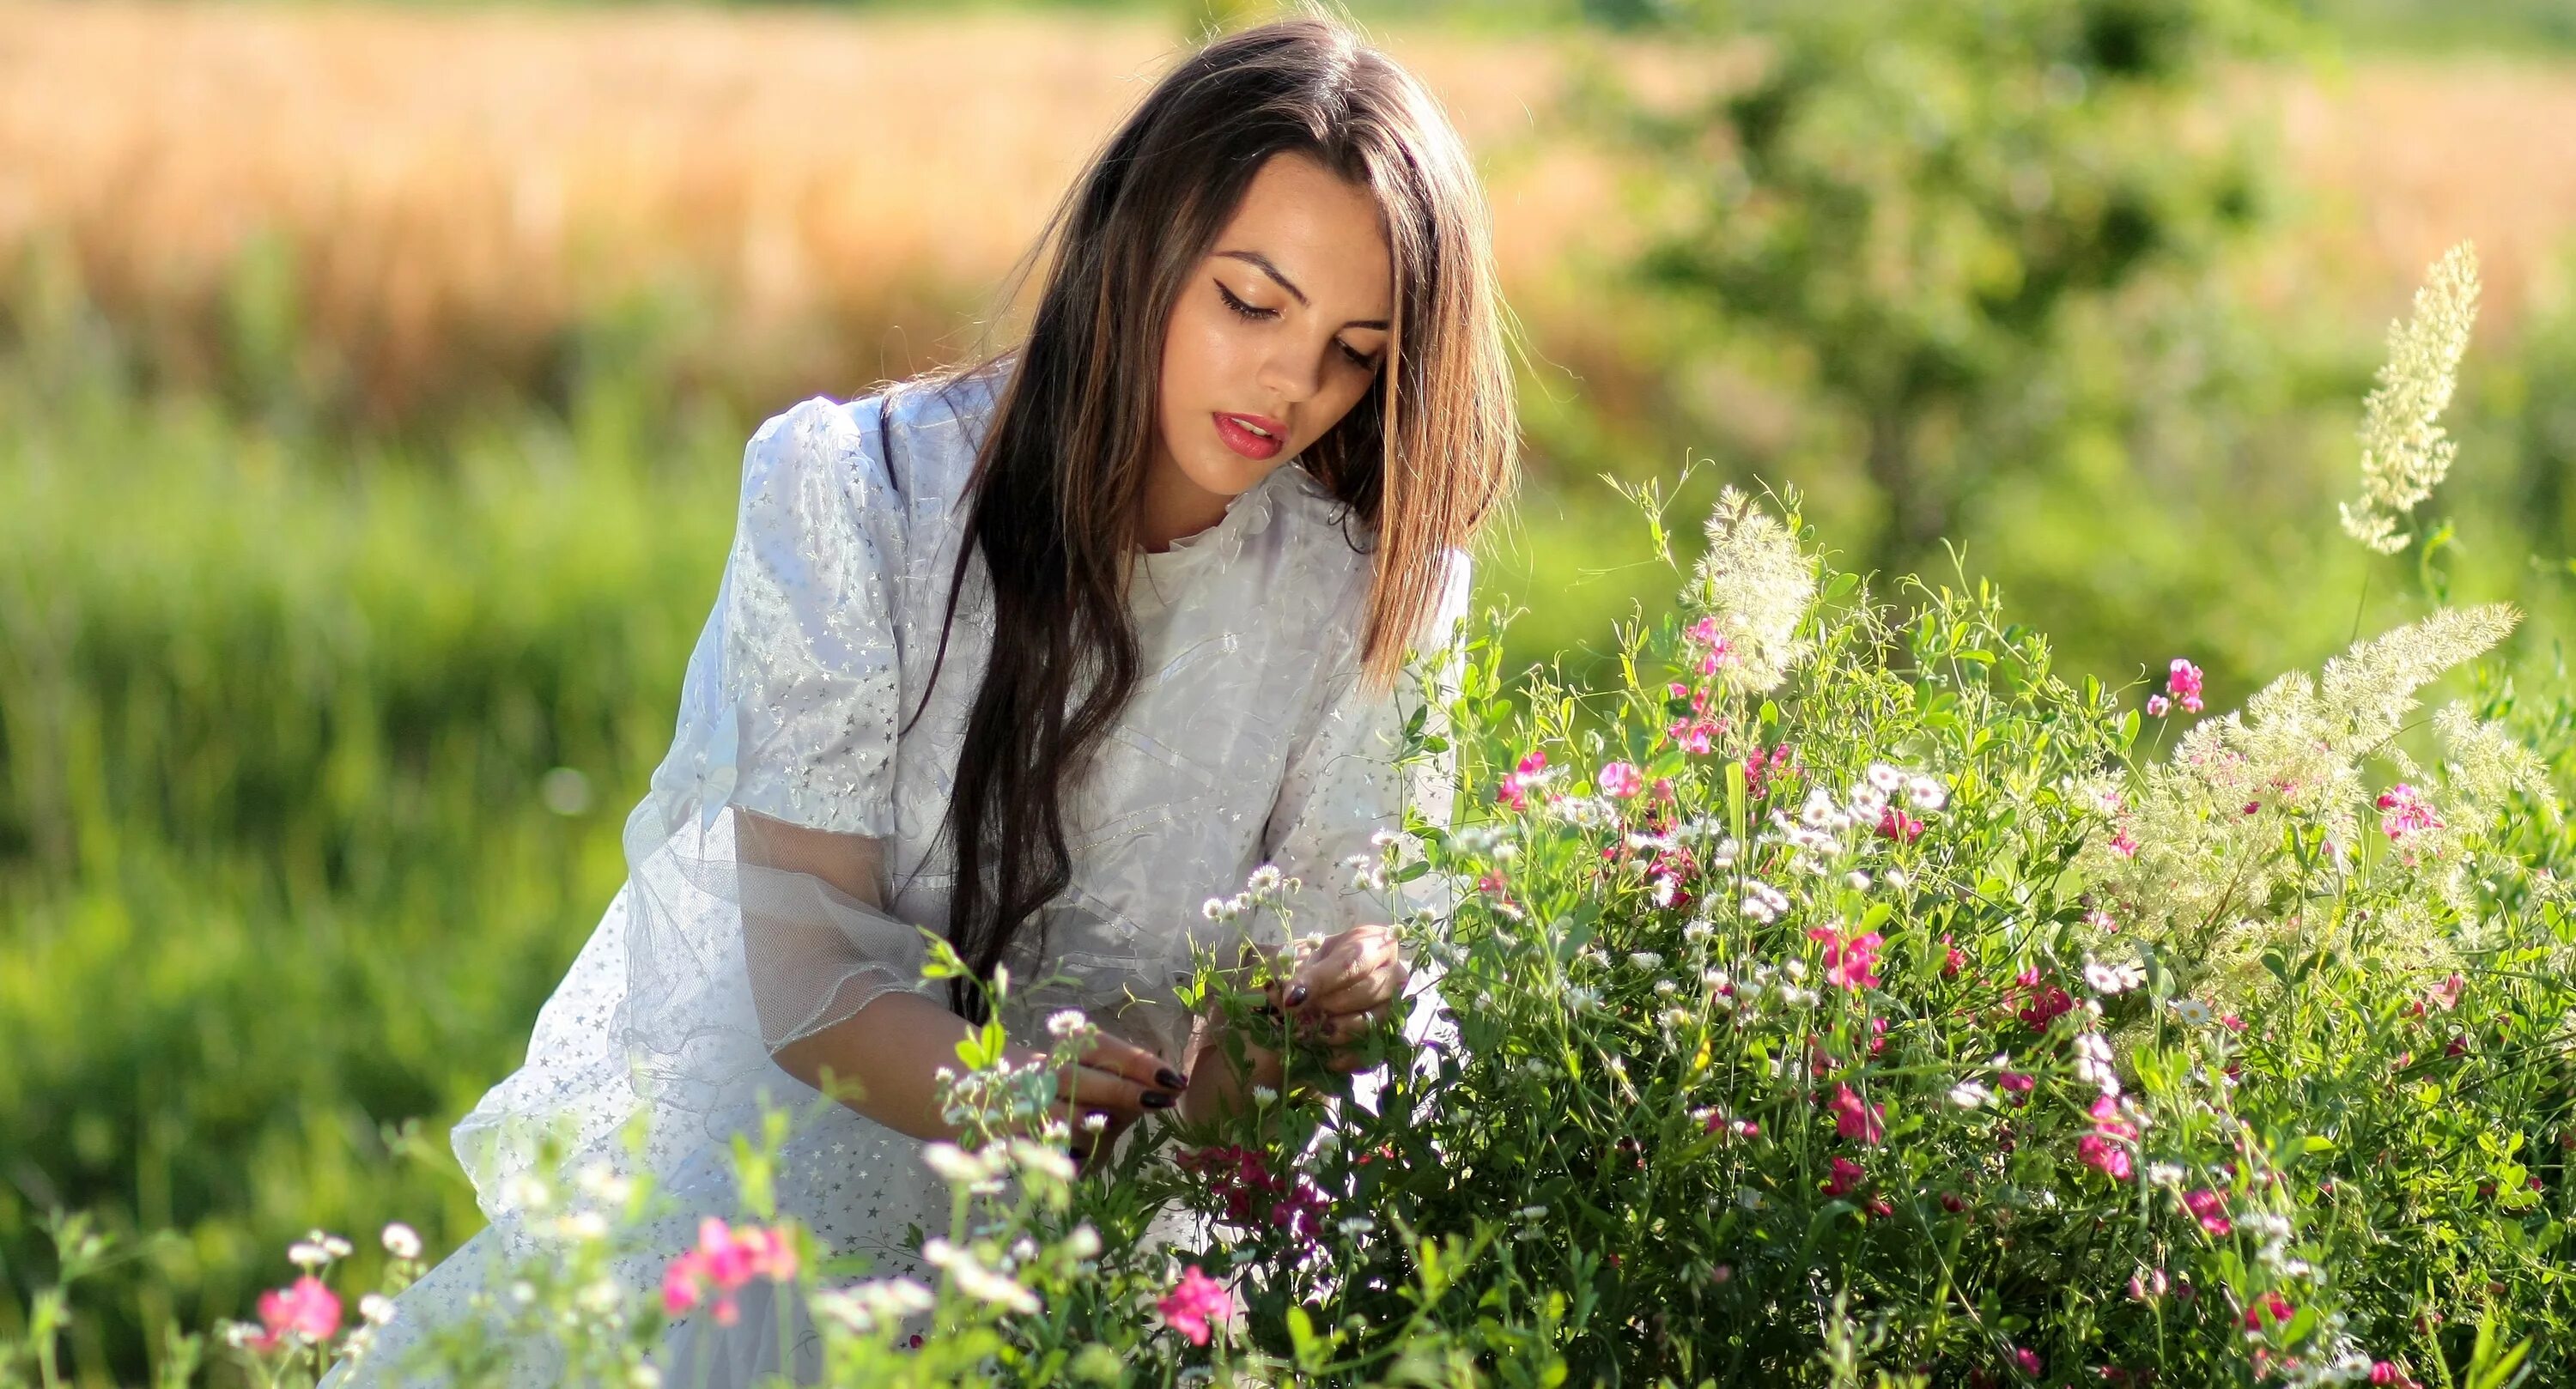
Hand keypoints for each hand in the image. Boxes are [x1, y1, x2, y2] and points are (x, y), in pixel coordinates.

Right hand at [1020, 1030, 1188, 1171]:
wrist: (1029, 1118)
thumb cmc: (1087, 1101)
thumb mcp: (1114, 1091)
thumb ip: (1139, 1086)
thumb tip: (1175, 1086)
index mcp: (1068, 1050)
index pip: (1099, 1045)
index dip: (1136, 1061)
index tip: (1173, 1080)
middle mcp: (1040, 1073)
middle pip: (1071, 1075)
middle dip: (1119, 1089)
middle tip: (1158, 1101)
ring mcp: (1022, 1106)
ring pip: (1053, 1112)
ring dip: (1090, 1124)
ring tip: (1111, 1127)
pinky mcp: (1015, 1140)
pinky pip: (1040, 1148)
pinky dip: (1066, 1154)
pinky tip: (1079, 1157)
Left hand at [1267, 924, 1409, 1072]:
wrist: (1325, 981)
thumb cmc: (1316, 964)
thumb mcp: (1304, 957)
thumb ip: (1298, 975)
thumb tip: (1289, 998)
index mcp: (1374, 944)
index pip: (1352, 961)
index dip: (1321, 980)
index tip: (1292, 997)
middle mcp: (1394, 973)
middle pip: (1367, 991)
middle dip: (1328, 1005)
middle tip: (1301, 1013)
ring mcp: (1396, 1006)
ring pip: (1374, 1021)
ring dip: (1337, 1030)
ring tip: (1311, 1030)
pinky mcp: (1390, 1035)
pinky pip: (1375, 1050)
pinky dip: (1348, 1057)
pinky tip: (1326, 1057)